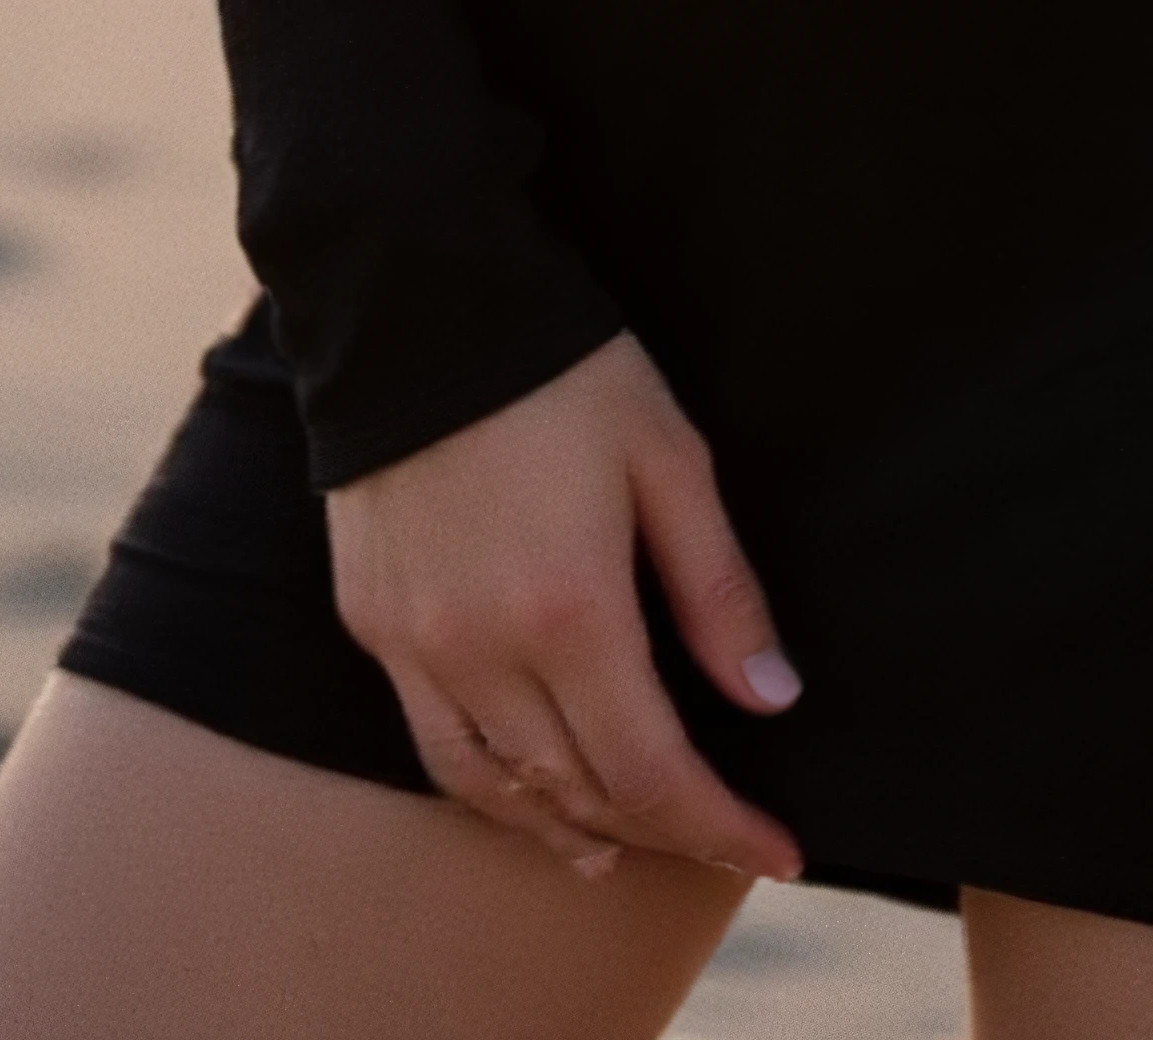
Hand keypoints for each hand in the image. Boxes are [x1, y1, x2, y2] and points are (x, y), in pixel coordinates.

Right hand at [326, 331, 803, 886]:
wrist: (417, 303)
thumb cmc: (562, 371)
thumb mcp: (669, 459)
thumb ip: (718, 589)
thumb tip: (771, 697)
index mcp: (572, 613)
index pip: (656, 775)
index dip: (722, 828)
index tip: (779, 849)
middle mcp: (485, 653)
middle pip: (581, 794)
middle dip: (660, 830)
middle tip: (716, 837)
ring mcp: (417, 646)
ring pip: (497, 790)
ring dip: (565, 830)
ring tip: (614, 849)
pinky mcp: (372, 624)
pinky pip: (435, 743)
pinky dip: (490, 785)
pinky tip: (522, 783)